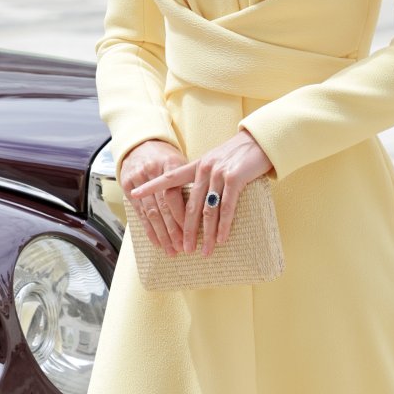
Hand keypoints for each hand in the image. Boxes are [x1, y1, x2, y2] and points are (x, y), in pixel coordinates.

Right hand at [119, 139, 188, 253]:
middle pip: (163, 207)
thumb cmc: (168, 158)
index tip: (194, 232)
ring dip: (162, 235)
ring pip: (151, 213)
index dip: (183, 216)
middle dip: (174, 231)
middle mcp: (151, 171)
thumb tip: (213, 204)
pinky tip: (157, 243)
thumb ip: (193, 180)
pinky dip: (149, 230)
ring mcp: (137, 179)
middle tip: (185, 248)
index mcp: (170, 163)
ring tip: (172, 251)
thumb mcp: (182, 162)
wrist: (141, 144)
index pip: (175, 195)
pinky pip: (140, 213)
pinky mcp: (127, 187)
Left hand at [126, 131, 275, 256]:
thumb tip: (197, 201)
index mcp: (196, 166)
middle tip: (183, 249)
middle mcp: (204, 169)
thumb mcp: (216, 162)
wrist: (260, 141)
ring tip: (204, 251)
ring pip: (208, 210)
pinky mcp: (234, 179)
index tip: (133, 194)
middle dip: (186, 231)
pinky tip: (221, 239)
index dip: (151, 186)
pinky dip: (223, 226)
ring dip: (206, 234)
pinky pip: (227, 208)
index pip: (169, 178)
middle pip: (190, 206)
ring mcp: (219, 174)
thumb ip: (204, 177)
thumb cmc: (238, 155)